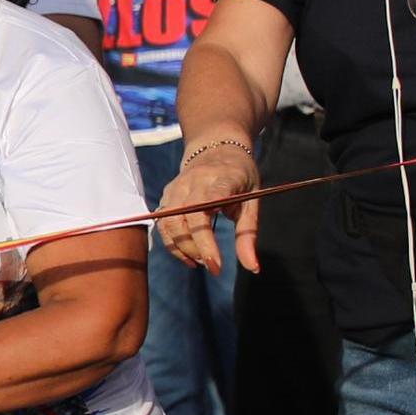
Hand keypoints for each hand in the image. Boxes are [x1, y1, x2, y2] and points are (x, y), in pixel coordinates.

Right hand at [156, 140, 261, 273]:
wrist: (216, 147)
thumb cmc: (240, 176)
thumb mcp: (253, 200)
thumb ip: (248, 234)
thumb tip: (252, 267)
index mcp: (219, 180)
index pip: (204, 212)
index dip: (206, 240)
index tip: (217, 265)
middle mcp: (192, 182)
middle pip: (183, 221)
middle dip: (196, 250)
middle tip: (213, 267)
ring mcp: (175, 188)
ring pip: (167, 224)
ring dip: (181, 249)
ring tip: (200, 262)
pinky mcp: (166, 195)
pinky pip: (162, 224)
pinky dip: (172, 244)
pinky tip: (189, 255)